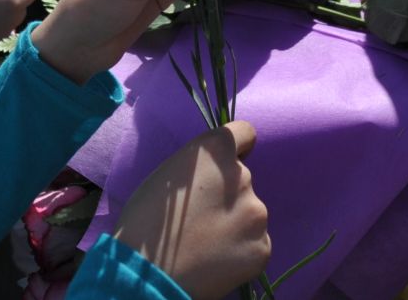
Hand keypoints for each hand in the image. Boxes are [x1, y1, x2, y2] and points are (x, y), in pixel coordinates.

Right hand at [114, 121, 270, 298]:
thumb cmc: (145, 222)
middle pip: (243, 179)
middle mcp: (242, 177)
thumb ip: (198, 168)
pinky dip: (241, 250)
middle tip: (201, 218)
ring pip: (250, 213)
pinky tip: (216, 260)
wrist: (148, 274)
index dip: (236, 148)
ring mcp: (256, 214)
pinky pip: (256, 243)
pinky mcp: (262, 247)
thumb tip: (211, 176)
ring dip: (235, 223)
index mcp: (215, 151)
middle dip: (227, 194)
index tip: (224, 167)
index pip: (244, 134)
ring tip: (206, 244)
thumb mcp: (166, 177)